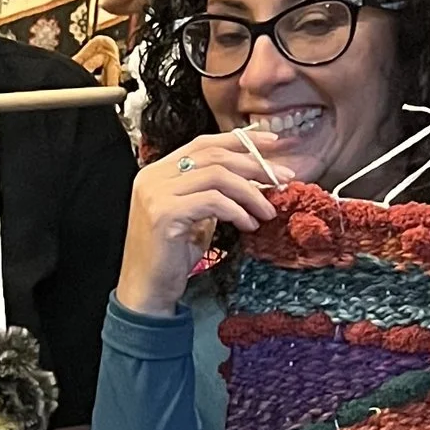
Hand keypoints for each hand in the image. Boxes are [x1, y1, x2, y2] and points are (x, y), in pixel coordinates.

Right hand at [117, 134, 275, 316]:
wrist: (147, 289)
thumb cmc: (172, 256)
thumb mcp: (195, 214)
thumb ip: (213, 191)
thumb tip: (254, 176)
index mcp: (158, 171)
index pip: (203, 143)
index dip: (240, 140)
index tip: (272, 143)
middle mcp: (153, 177)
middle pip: (214, 156)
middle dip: (254, 165)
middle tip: (282, 177)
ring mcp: (156, 193)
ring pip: (217, 176)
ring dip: (250, 192)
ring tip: (267, 211)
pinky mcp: (164, 213)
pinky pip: (213, 201)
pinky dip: (238, 211)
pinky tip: (248, 225)